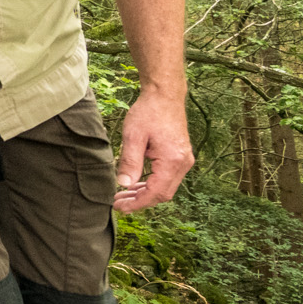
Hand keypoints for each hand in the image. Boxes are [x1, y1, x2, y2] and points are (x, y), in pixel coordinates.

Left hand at [115, 84, 193, 212]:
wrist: (164, 96)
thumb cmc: (148, 112)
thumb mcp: (133, 136)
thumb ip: (130, 162)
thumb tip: (123, 184)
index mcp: (173, 160)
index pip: (156, 192)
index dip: (138, 203)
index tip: (120, 208)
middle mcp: (183, 163)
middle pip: (163, 194)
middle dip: (140, 201)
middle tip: (118, 203)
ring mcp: (184, 160)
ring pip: (165, 187)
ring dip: (144, 194)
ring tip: (123, 196)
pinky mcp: (180, 157)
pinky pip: (167, 178)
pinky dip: (151, 184)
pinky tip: (135, 185)